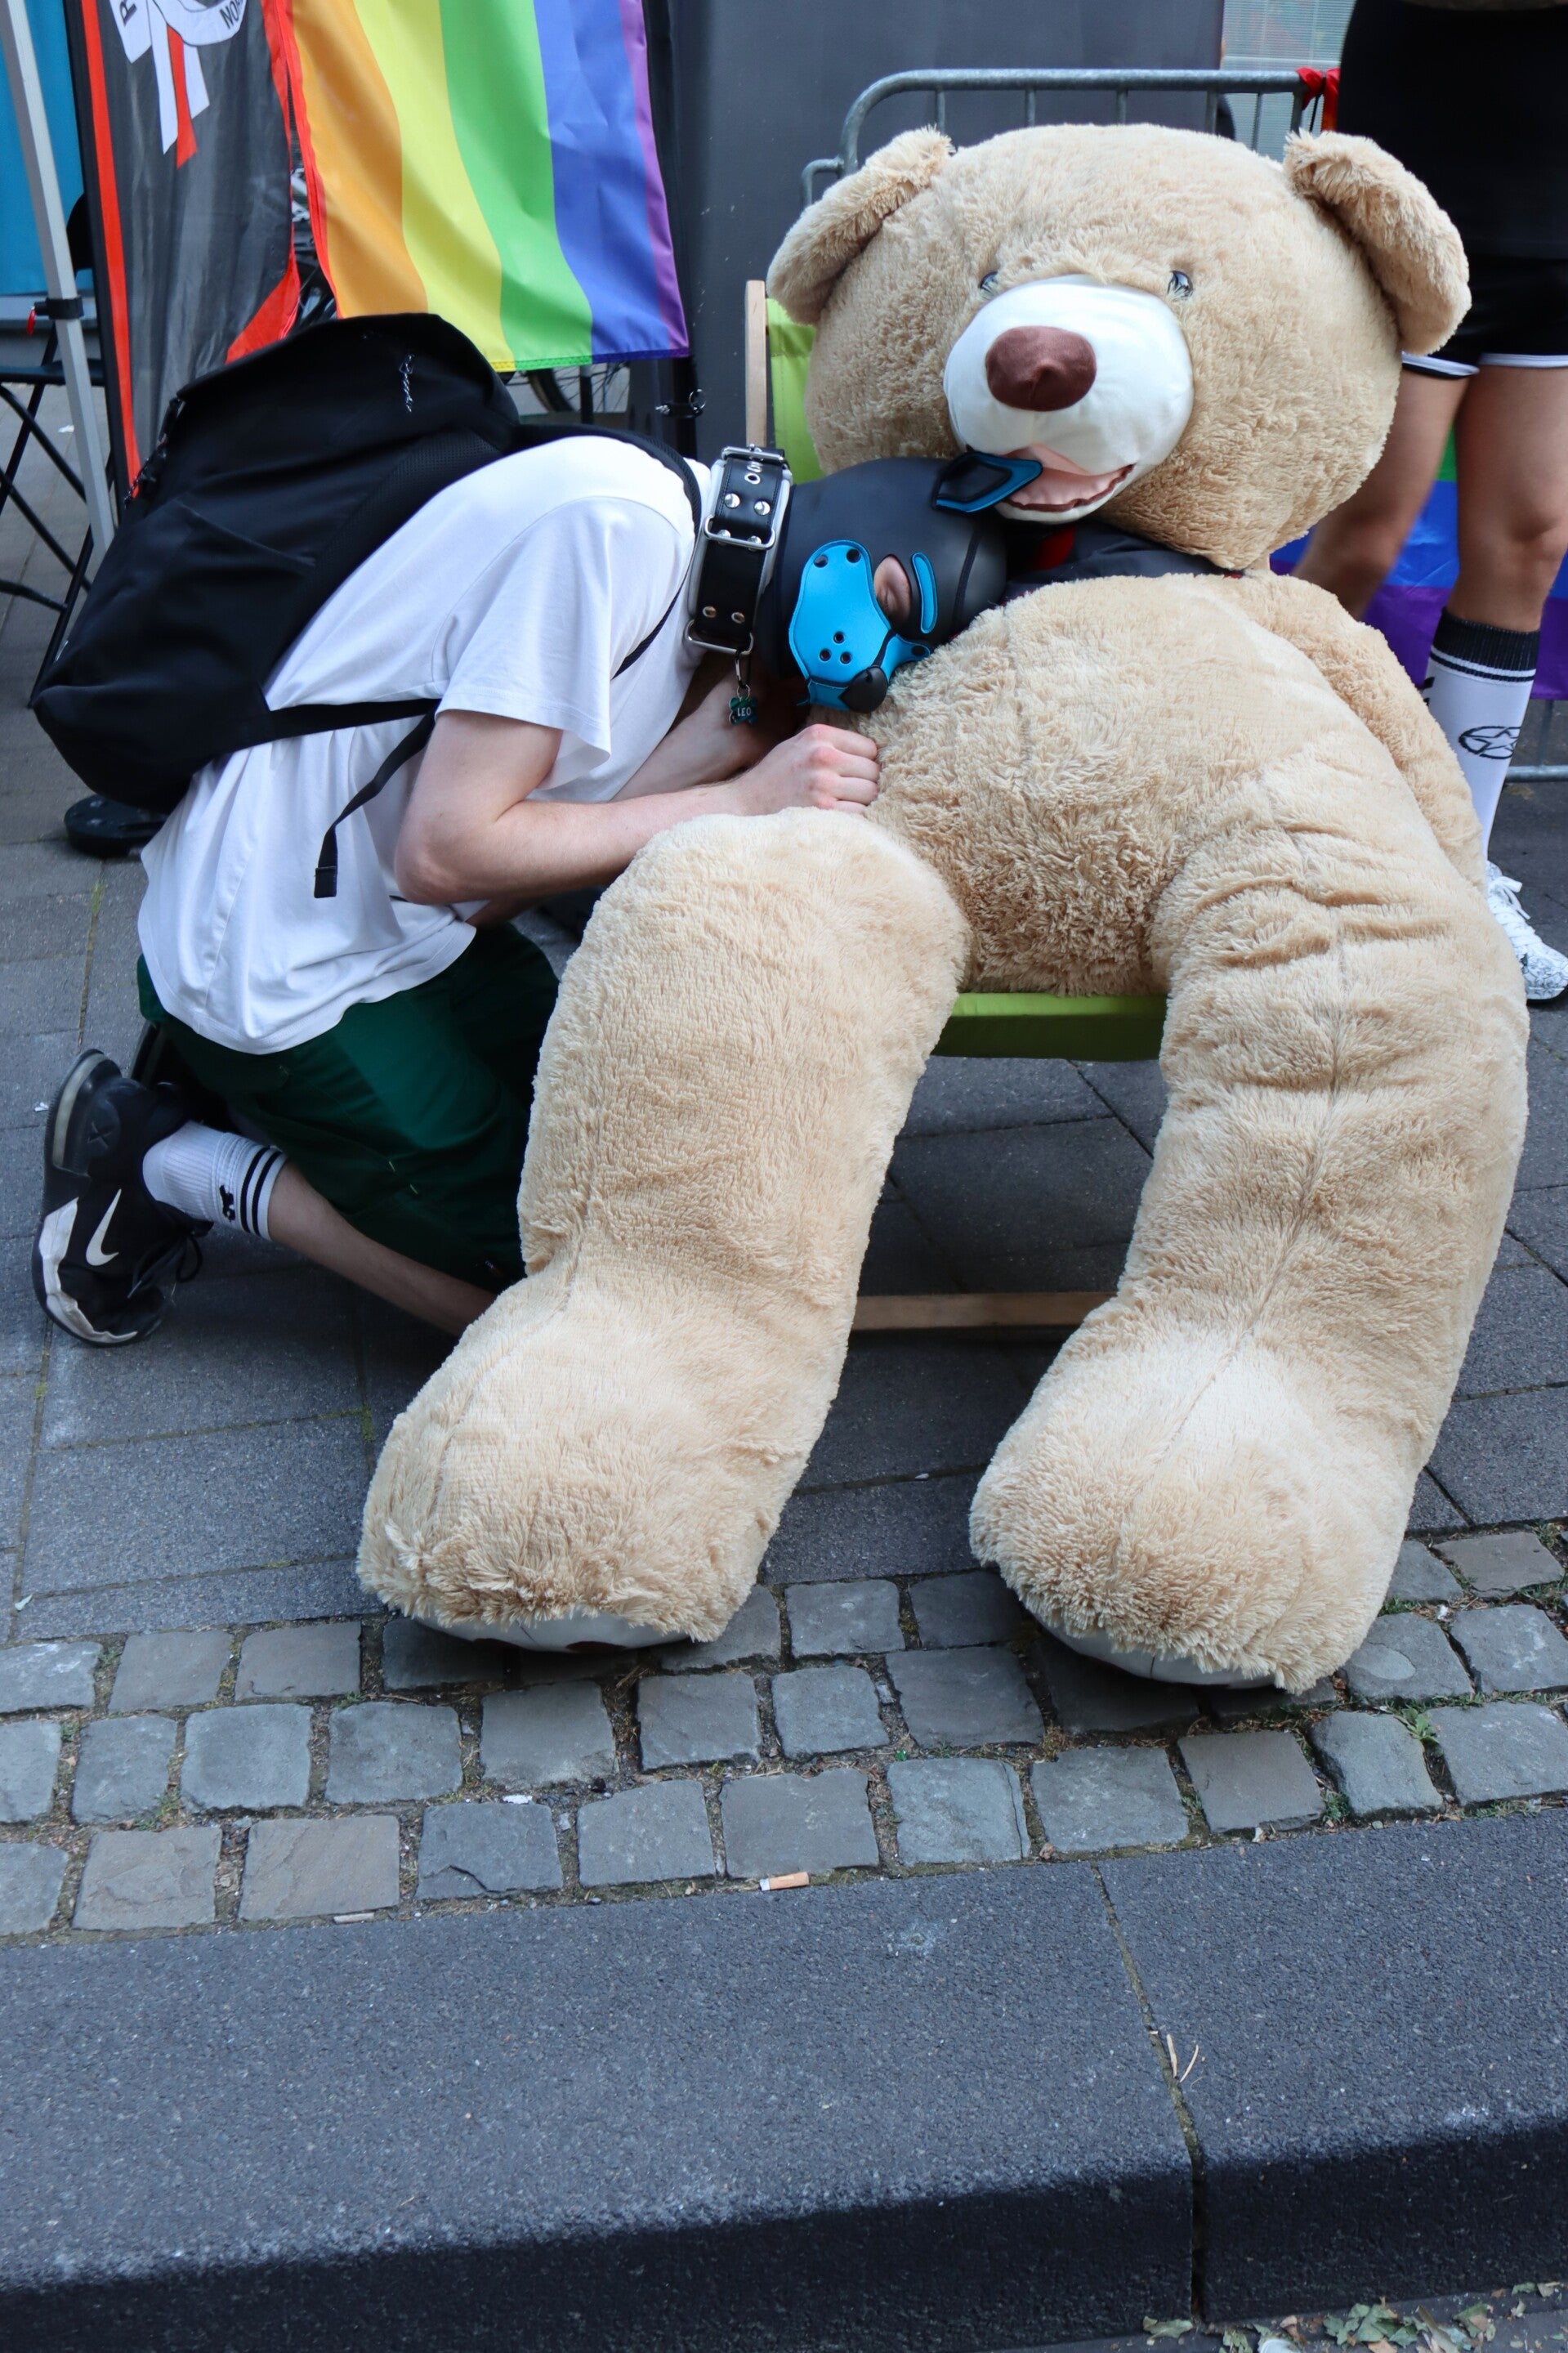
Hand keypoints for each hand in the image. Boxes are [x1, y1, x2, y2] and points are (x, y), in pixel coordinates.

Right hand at [726, 723, 879, 817]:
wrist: (746, 803)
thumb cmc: (774, 775)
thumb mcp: (798, 744)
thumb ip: (829, 743)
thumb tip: (869, 753)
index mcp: (819, 735)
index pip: (869, 748)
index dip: (864, 762)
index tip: (853, 772)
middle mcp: (823, 756)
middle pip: (873, 771)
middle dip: (865, 782)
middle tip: (848, 790)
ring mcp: (823, 784)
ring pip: (870, 792)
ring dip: (861, 800)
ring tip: (843, 802)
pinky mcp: (823, 810)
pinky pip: (860, 812)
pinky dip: (853, 816)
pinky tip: (838, 814)